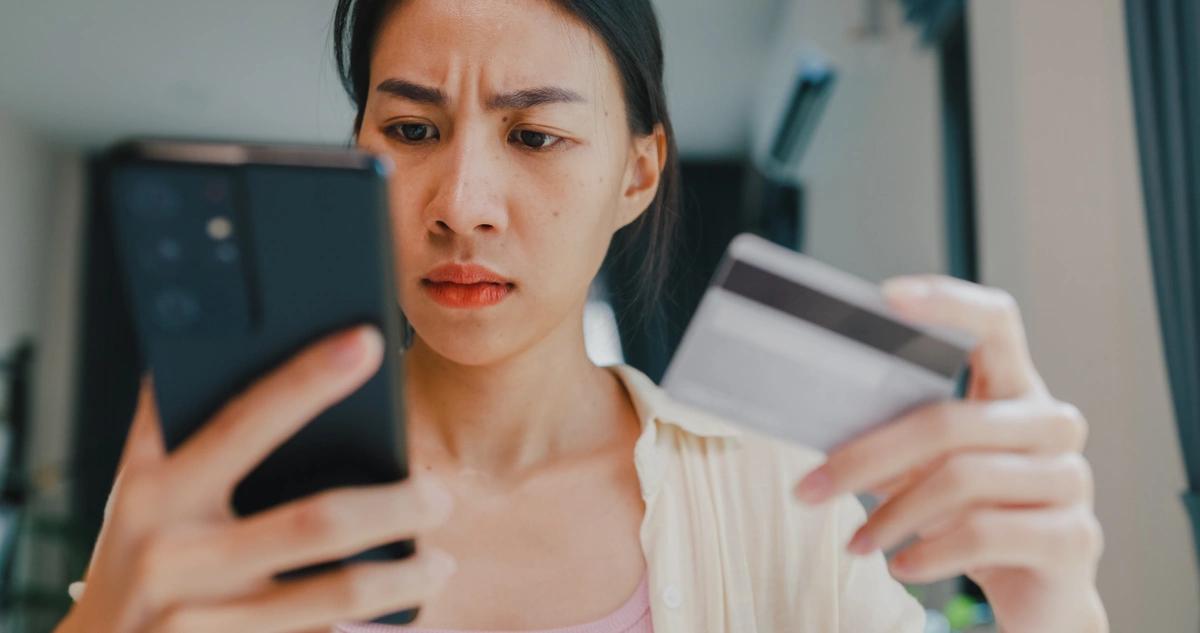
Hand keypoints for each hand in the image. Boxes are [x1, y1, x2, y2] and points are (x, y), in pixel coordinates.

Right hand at [55, 326, 455, 632]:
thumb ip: (169, 427)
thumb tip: (212, 325)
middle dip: (398, 505)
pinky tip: (403, 611)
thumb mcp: (134, 494)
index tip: (368, 341)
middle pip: (318, 521)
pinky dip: (371, 624)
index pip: (243, 420)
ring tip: (439, 561)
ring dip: (404, 576)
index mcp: (155, 492)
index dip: (307, 378)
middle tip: (439, 496)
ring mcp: (200, 620)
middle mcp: (173, 555)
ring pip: (337, 593)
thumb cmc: (130, 561)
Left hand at [793, 276, 1106, 632]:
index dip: (946, 304)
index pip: (995, 323)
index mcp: (1015, 389)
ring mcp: (1069, 479)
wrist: (1038, 589)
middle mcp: (1052, 423)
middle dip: (866, 458)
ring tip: (856, 542)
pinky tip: (902, 566)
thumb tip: (821, 420)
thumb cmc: (972, 513)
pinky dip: (929, 554)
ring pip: (960, 480)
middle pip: (947, 421)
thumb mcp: (930, 469)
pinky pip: (984, 535)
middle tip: (810, 489)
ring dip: (891, 518)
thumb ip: (896, 437)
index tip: (886, 297)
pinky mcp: (1072, 537)